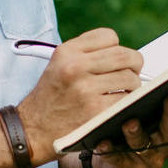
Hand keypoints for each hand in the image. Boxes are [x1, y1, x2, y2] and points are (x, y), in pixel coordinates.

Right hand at [17, 29, 143, 166]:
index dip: (116, 48)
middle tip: (132, 73)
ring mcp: (86, 89)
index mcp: (67, 52)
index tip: (115, 59)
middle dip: (134, 64)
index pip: (109, 37)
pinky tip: (118, 107)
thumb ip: (86, 54)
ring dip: (132, 86)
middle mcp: (75, 66)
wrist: (32, 130)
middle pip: (124, 56)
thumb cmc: (50, 98)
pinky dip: (127, 104)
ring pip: (130, 78)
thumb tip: (124, 54)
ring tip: (123, 92)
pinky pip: (126, 100)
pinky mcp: (95, 110)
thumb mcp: (58, 65)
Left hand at [90, 76, 167, 167]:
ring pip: (144, 145)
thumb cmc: (132, 119)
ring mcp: (151, 159)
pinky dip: (110, 151)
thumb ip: (157, 91)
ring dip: (137, 133)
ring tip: (129, 121)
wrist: (110, 157)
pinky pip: (119, 161)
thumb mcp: (147, 106)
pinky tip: (101, 142)